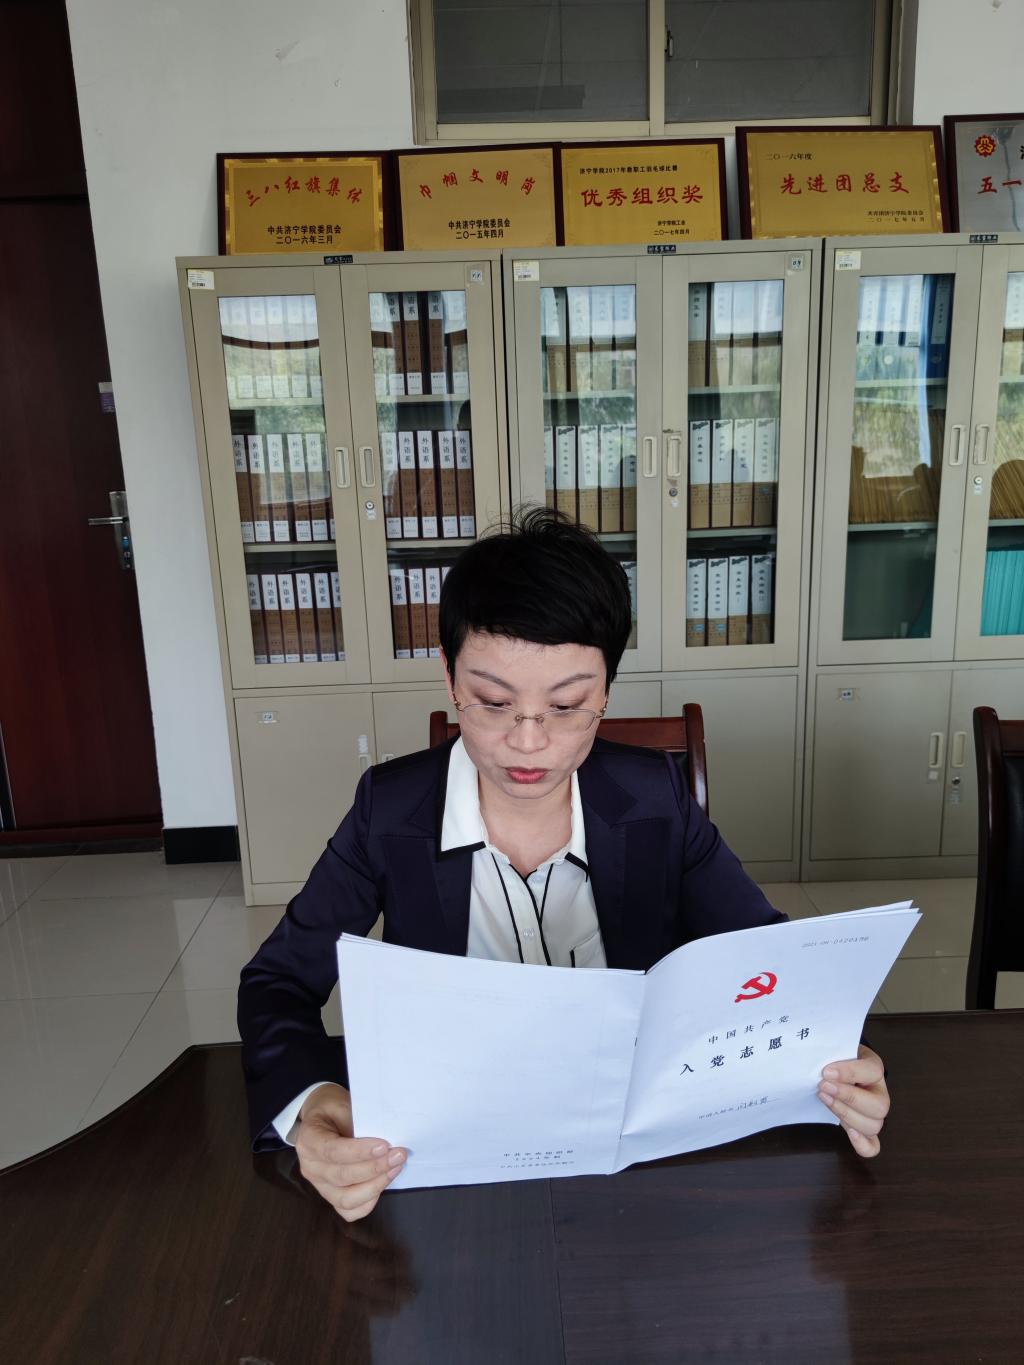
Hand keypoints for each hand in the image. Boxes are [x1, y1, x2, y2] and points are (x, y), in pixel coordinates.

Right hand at [293, 1083, 406, 1220]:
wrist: (322, 1118)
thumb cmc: (334, 1109)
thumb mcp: (343, 1104)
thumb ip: (359, 1121)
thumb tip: (385, 1138)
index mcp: (309, 1140)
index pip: (332, 1151)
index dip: (359, 1151)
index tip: (384, 1146)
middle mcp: (310, 1167)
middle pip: (342, 1176)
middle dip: (374, 1168)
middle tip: (398, 1155)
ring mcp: (319, 1185)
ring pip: (346, 1199)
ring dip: (375, 1186)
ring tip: (395, 1168)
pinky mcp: (330, 1196)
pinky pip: (349, 1211)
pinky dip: (368, 1202)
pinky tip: (383, 1183)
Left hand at [817, 1044, 888, 1157]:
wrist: (838, 1064)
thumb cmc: (837, 1056)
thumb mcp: (838, 1048)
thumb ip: (832, 1052)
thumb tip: (816, 1058)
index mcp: (874, 1068)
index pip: (872, 1071)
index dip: (850, 1072)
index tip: (826, 1072)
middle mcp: (879, 1093)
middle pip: (879, 1105)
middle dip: (848, 1098)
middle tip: (823, 1087)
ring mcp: (874, 1114)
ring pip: (874, 1125)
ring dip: (847, 1115)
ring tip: (824, 1100)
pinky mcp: (864, 1130)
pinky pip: (873, 1145)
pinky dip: (863, 1145)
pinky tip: (851, 1134)